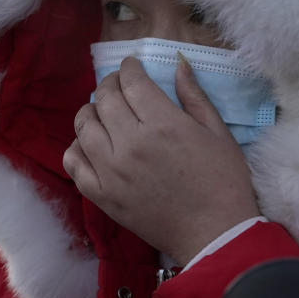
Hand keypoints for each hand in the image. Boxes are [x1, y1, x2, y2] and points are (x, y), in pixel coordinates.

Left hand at [62, 54, 260, 265]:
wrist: (215, 234)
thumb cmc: (224, 182)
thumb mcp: (218, 132)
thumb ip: (194, 95)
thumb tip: (177, 63)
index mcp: (162, 124)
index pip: (132, 82)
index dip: (130, 68)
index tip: (133, 67)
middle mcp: (131, 144)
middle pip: (105, 99)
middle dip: (111, 84)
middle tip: (119, 85)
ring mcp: (111, 171)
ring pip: (84, 126)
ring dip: (92, 111)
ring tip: (104, 113)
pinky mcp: (102, 196)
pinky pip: (74, 162)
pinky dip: (77, 147)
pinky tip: (91, 145)